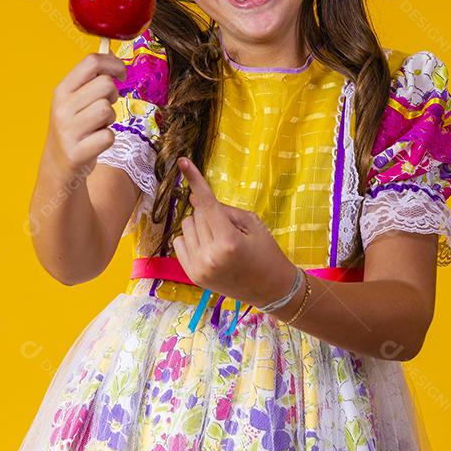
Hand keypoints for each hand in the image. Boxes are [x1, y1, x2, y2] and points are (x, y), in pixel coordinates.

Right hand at [45, 52, 126, 176]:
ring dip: (110, 119)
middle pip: (105, 84)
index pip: (91, 61)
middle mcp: (62, 107)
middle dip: (113, 95)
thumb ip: (90, 80)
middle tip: (105, 107)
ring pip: (108, 109)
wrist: (57, 166)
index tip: (121, 73)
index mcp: (61, 90)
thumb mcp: (73, 100)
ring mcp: (68, 130)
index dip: (113, 63)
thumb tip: (112, 55)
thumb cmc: (73, 128)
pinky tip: (95, 142)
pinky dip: (107, 139)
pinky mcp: (77, 152)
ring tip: (98, 125)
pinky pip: (108, 136)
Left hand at [172, 156, 297, 307]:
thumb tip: (194, 197)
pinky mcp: (192, 276)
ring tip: (219, 239)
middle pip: (196, 214)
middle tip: (227, 226)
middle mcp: (210, 255)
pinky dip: (191, 239)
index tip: (182, 161)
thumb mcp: (252, 224)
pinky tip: (208, 248)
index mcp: (228, 241)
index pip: (207, 203)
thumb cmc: (266, 253)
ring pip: (186, 227)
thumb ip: (223, 209)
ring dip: (199, 225)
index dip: (194, 180)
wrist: (271, 290)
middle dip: (209, 212)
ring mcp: (199, 267)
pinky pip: (179, 243)